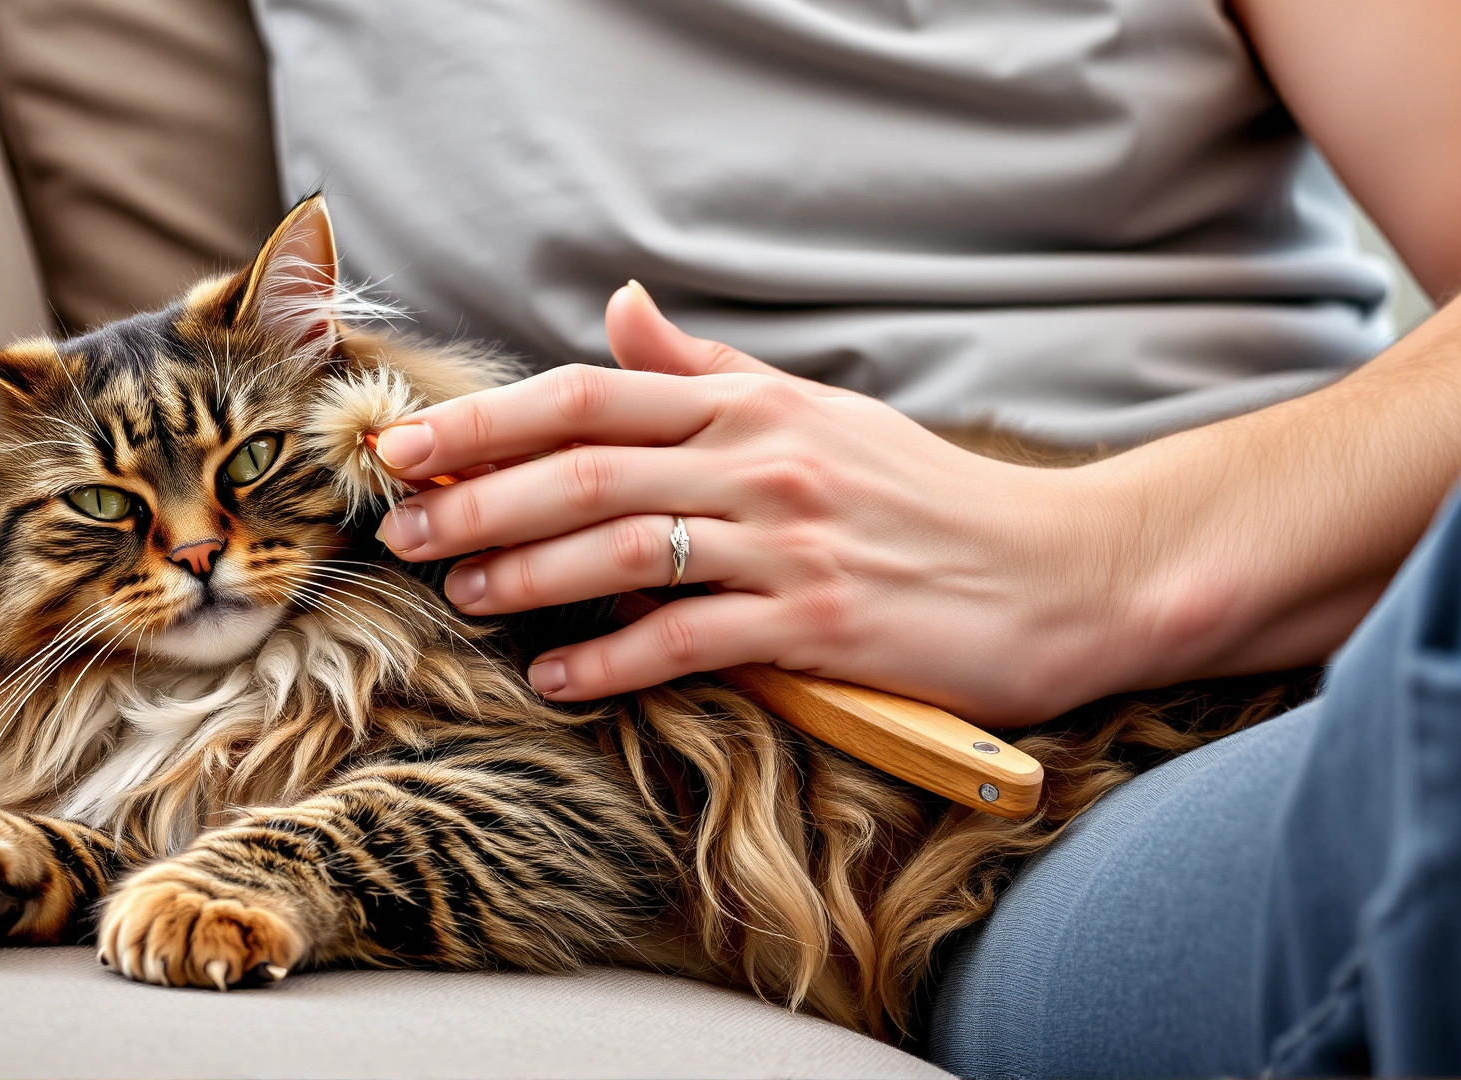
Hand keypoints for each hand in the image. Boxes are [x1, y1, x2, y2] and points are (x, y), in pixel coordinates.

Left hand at [370, 283, 1141, 724]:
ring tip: (458, 593)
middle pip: (587, 466)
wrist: (1059, 570)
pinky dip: (613, 658)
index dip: (488, 419)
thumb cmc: (922, 496)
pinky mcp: (821, 621)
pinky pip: (692, 637)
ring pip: (625, 545)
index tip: (406, 444)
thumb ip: (706, 368)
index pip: (591, 394)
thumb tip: (618, 310)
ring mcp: (792, 540)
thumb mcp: (814, 411)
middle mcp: (762, 460)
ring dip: (527, 572)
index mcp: (751, 404)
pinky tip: (555, 675)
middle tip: (402, 528)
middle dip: (479, 496)